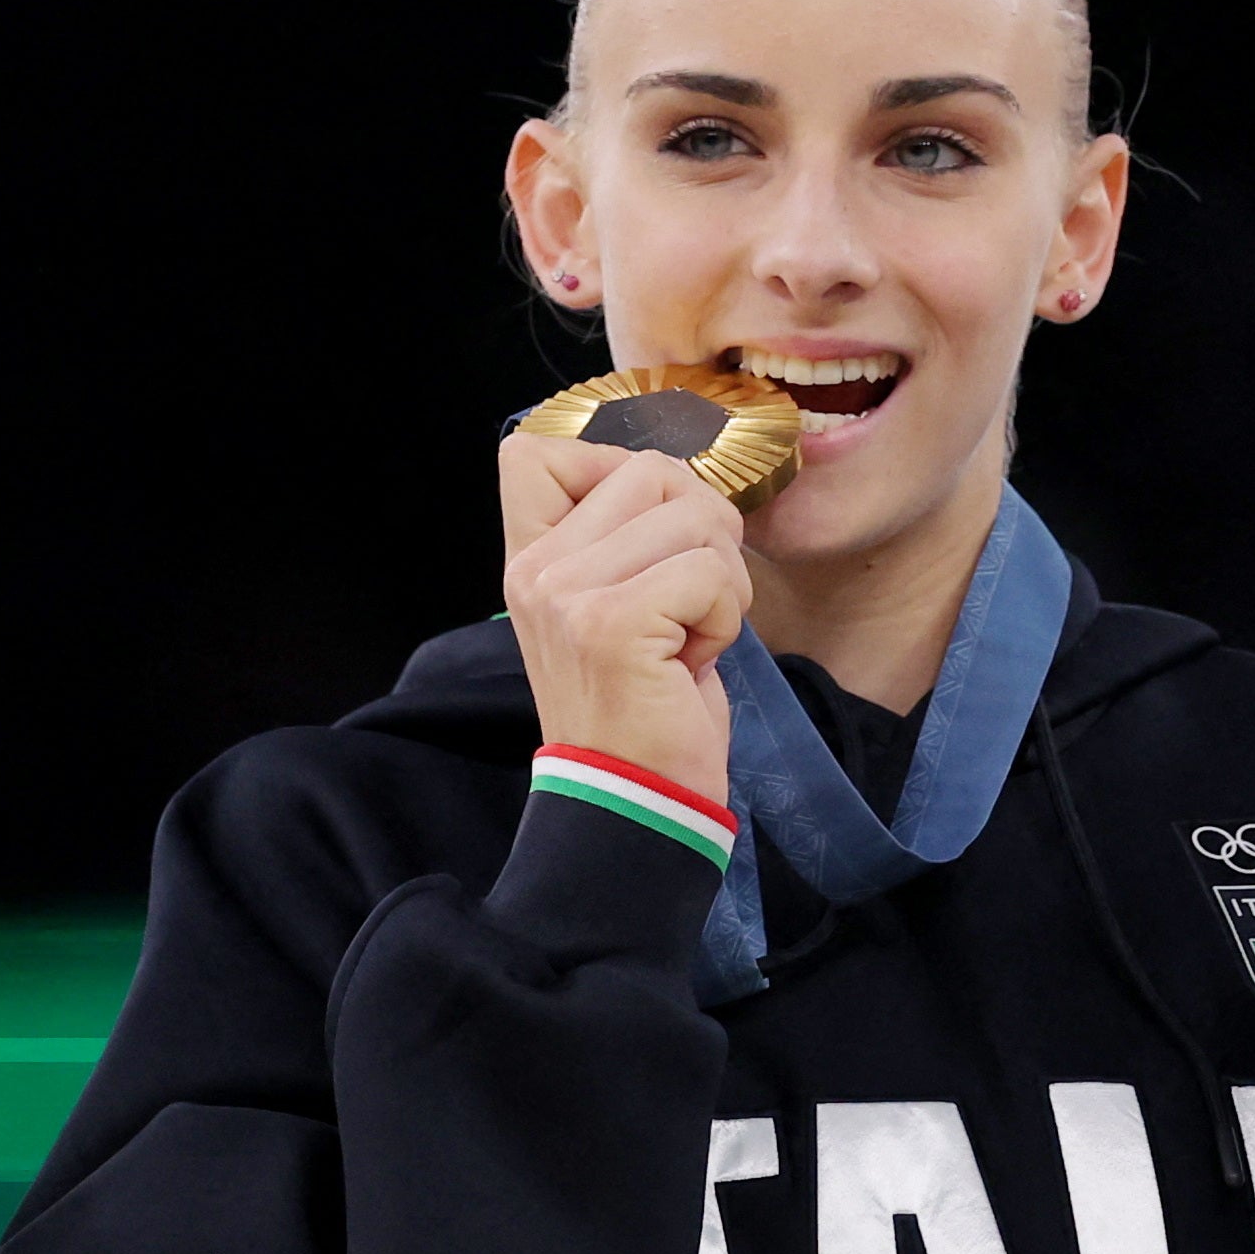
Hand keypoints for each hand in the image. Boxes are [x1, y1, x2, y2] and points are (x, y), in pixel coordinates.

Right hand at [495, 433, 748, 799]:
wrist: (634, 801)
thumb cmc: (644, 705)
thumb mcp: (613, 607)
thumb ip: (621, 537)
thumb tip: (680, 476)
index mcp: (529, 559)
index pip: (533, 451)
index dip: (614, 466)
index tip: (646, 534)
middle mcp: (535, 569)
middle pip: (650, 469)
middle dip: (702, 529)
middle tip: (690, 601)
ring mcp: (567, 595)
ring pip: (693, 517)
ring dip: (721, 580)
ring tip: (687, 638)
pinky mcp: (612, 625)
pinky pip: (710, 573)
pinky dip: (725, 619)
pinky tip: (693, 663)